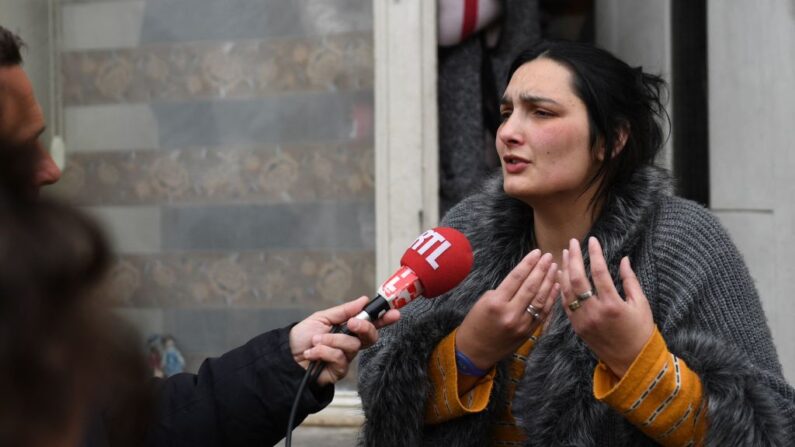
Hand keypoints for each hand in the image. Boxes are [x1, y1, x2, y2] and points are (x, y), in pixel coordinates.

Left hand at [290, 296, 399, 385]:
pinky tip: (312, 353)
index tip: (394, 313)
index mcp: (348, 329)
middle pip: (371, 337)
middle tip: (352, 324)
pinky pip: (339, 358)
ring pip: (352, 346)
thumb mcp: (322, 318)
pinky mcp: (339, 371)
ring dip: (332, 340)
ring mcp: (345, 358)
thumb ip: (344, 311)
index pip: (370, 324)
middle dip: (364, 328)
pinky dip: (323, 352)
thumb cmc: (302, 337)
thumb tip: (363, 300)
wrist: (286, 356)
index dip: (384, 319)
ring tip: (316, 341)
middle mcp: (350, 344)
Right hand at [456, 249, 559, 370]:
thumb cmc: (475, 323)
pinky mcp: (528, 332)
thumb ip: (504, 290)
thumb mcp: (484, 302)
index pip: (516, 277)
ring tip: (555, 268)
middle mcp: (510, 313)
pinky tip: (555, 286)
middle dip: (542, 269)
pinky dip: (550, 299)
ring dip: (549, 281)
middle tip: (549, 256)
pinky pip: (543, 313)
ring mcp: (521, 324)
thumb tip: (523, 278)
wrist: (474, 351)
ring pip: (540, 299)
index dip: (528, 263)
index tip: (537, 252)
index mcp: (496, 303)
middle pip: (531, 286)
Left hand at [559, 237, 653, 377]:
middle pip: (577, 279)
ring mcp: (583, 321)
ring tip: (565, 253)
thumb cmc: (640, 330)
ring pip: (566, 291)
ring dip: (564, 270)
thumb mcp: (641, 304)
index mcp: (612, 305)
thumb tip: (624, 259)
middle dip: (573, 257)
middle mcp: (594, 312)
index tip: (592, 240)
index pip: (599, 272)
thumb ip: (630, 280)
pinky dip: (561, 288)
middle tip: (572, 242)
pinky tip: (562, 274)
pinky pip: (564, 304)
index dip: (594, 254)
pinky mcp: (576, 327)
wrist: (631, 361)